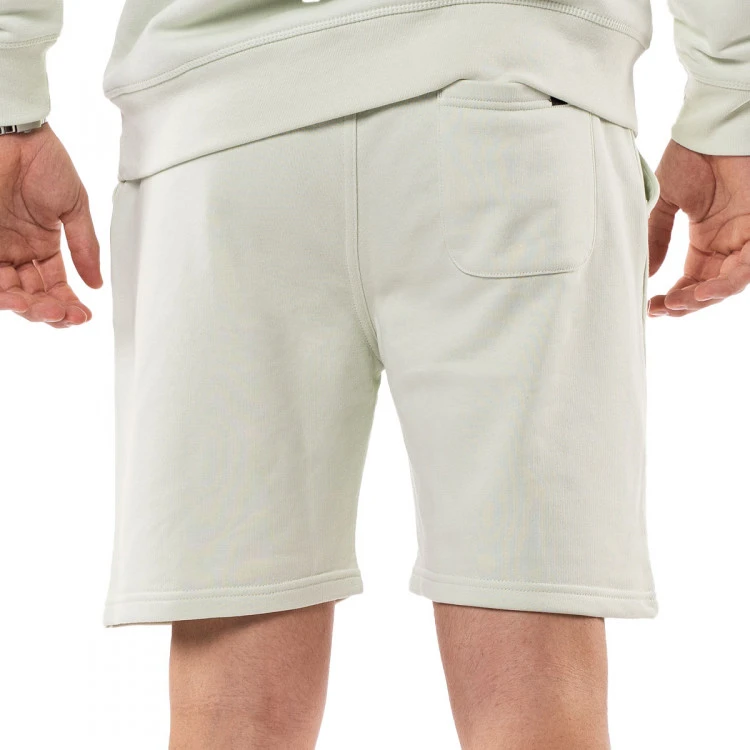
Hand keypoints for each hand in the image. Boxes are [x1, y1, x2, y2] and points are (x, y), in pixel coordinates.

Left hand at [0, 123, 101, 326]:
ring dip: (27, 308)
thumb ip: (85, 247)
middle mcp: (16, 251)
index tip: (82, 315)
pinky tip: (18, 300)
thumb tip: (96, 283)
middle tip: (63, 315)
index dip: (68, 304)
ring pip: (10, 293)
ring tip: (43, 310)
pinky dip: (2, 295)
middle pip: (32, 295)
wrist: (12, 134)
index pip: (54, 285)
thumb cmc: (42, 160)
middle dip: (49, 311)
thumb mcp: (75, 206)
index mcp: (41, 244)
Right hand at [648, 139, 749, 316]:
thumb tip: (646, 273)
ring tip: (677, 304)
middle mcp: (726, 244)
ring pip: (729, 283)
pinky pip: (746, 268)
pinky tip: (702, 292)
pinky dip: (726, 283)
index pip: (691, 281)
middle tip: (661, 309)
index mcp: (705, 241)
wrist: (709, 129)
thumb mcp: (665, 202)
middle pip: (709, 288)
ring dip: (703, 299)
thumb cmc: (690, 156)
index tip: (650, 307)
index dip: (673, 299)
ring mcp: (744, 238)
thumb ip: (656, 237)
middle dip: (685, 305)